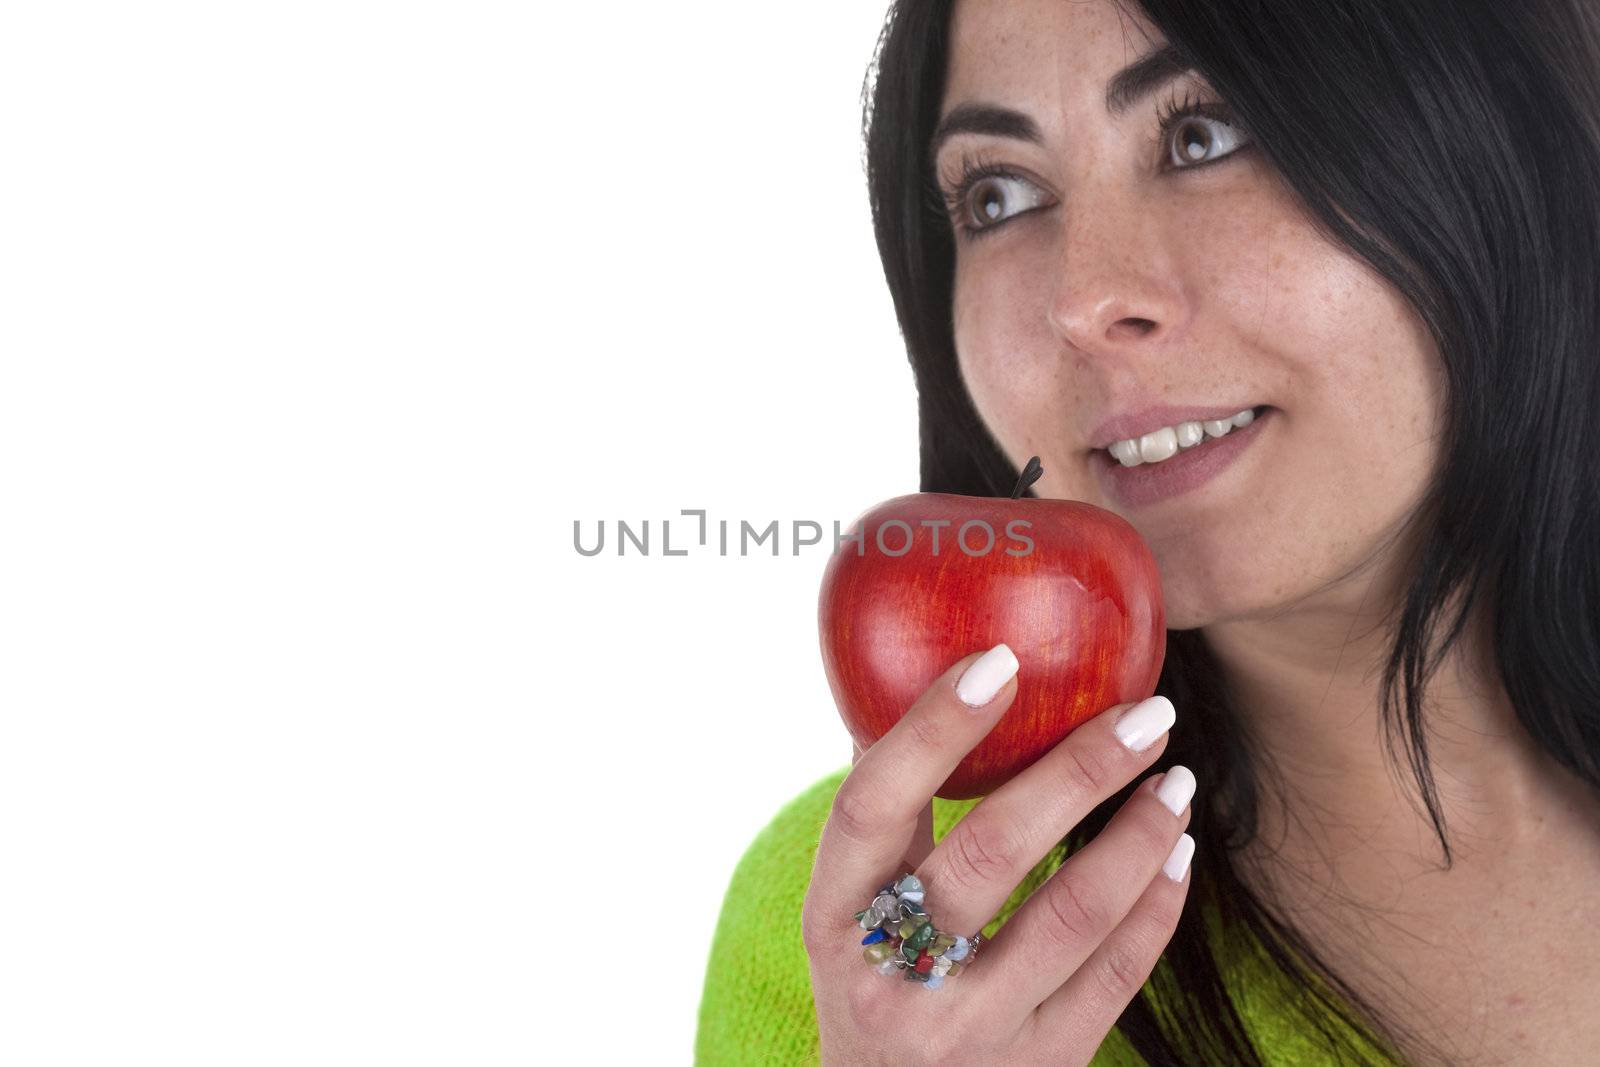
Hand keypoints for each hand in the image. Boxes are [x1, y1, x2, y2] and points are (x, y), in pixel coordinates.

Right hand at [802, 644, 1194, 1065]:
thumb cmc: (870, 984)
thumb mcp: (845, 912)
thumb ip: (879, 818)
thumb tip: (908, 680)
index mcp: (833, 920)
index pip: (870, 807)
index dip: (931, 729)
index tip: (1000, 658)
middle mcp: (893, 979)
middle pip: (989, 853)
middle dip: (1079, 770)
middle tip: (1149, 710)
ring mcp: (970, 1031)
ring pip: (1072, 915)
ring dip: (1137, 833)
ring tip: (1175, 775)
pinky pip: (1115, 976)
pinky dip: (1155, 905)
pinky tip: (1177, 851)